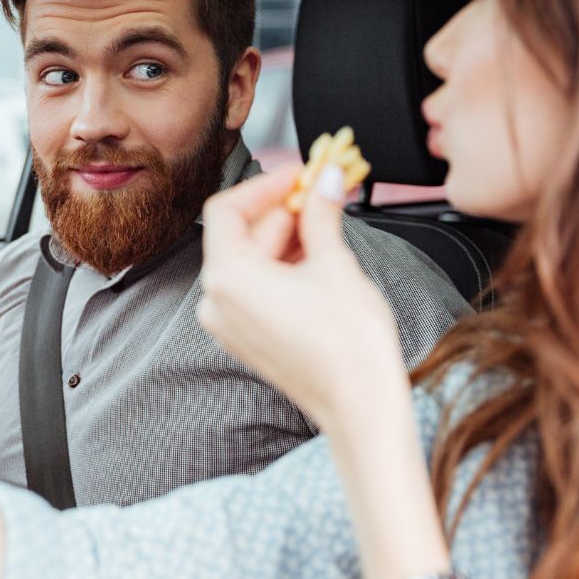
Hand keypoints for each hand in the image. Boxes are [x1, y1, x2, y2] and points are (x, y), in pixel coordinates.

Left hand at [197, 166, 411, 429]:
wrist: (361, 406)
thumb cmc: (347, 347)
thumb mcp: (335, 263)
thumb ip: (321, 214)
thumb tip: (323, 180)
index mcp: (227, 279)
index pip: (227, 208)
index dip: (265, 184)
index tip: (298, 173)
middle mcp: (217, 302)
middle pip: (241, 233)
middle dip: (283, 209)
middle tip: (323, 189)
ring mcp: (231, 323)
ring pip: (251, 260)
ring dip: (287, 236)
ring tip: (329, 221)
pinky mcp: (248, 336)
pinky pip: (257, 287)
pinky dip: (283, 266)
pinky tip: (319, 254)